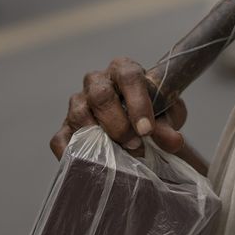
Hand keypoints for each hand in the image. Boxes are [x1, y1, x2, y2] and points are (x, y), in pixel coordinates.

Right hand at [51, 57, 203, 172]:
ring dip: (99, 138)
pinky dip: (72, 153)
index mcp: (123, 69)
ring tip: (120, 156)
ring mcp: (78, 102)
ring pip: (79, 114)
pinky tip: (90, 165)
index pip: (128, 76)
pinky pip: (61, 138)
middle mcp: (97, 81)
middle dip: (118, 124)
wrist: (139, 127)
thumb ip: (168, 126)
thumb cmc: (154, 114)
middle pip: (100, 95)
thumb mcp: (167, 117)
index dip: (137, 103)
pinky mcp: (65, 126)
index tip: (147, 130)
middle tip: (135, 145)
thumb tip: (174, 141)